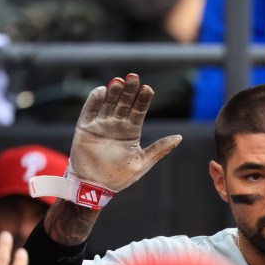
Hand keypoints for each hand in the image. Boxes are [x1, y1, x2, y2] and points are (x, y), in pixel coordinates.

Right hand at [70, 73, 181, 191]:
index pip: (139, 110)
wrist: (95, 187)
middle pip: (124, 103)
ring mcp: (101, 124)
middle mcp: (117, 124)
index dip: (143, 99)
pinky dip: (94, 101)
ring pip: (108, 103)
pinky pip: (89, 111)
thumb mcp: (143, 162)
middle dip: (129, 91)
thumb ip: (160, 148)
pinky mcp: (85, 127)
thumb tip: (179, 137)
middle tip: (133, 77)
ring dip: (113, 92)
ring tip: (119, 81)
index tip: (148, 88)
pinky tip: (101, 91)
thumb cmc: (120, 177)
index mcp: (131, 131)